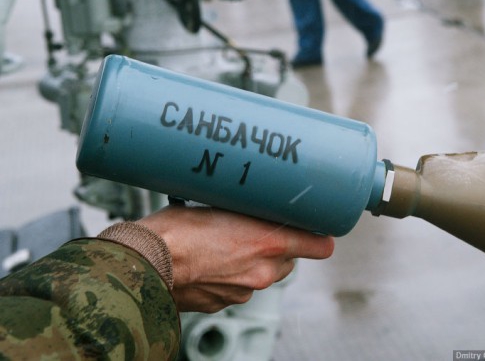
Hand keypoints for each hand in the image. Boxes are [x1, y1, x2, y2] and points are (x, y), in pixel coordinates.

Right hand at [138, 206, 334, 312]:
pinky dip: (230, 276)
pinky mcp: (225, 303)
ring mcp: (244, 290)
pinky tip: (210, 261)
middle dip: (278, 247)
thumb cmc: (177, 229)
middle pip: (288, 260)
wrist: (145, 265)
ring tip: (225, 244)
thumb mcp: (220, 205)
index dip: (318, 237)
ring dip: (253, 262)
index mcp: (269, 244)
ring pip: (262, 274)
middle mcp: (263, 271)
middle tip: (256, 229)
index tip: (313, 229)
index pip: (319, 246)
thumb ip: (249, 209)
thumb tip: (260, 201)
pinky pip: (238, 287)